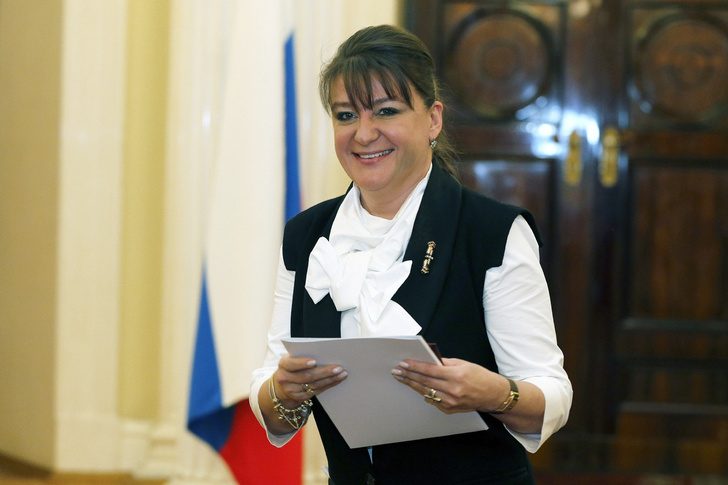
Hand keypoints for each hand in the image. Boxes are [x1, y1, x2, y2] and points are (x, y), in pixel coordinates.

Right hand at [273, 354, 347, 406]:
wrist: (282, 385)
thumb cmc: (292, 366)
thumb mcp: (292, 359)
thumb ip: (303, 355)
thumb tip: (325, 352)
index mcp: (283, 364)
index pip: (292, 364)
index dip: (302, 363)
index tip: (314, 362)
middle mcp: (284, 378)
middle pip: (306, 376)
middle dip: (324, 372)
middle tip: (338, 368)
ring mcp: (291, 390)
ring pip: (313, 385)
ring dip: (329, 379)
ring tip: (342, 374)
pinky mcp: (299, 397)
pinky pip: (315, 392)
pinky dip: (327, 386)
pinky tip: (336, 380)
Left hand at [391, 357, 507, 413]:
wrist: (493, 395)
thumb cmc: (479, 376)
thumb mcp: (464, 364)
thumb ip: (445, 363)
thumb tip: (428, 360)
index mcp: (456, 376)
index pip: (430, 370)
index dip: (415, 367)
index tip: (403, 363)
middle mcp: (452, 390)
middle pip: (425, 382)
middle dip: (409, 375)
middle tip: (397, 371)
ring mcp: (450, 402)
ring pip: (426, 392)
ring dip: (412, 384)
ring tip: (402, 378)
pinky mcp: (449, 409)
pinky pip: (432, 400)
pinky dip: (424, 392)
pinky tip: (416, 387)